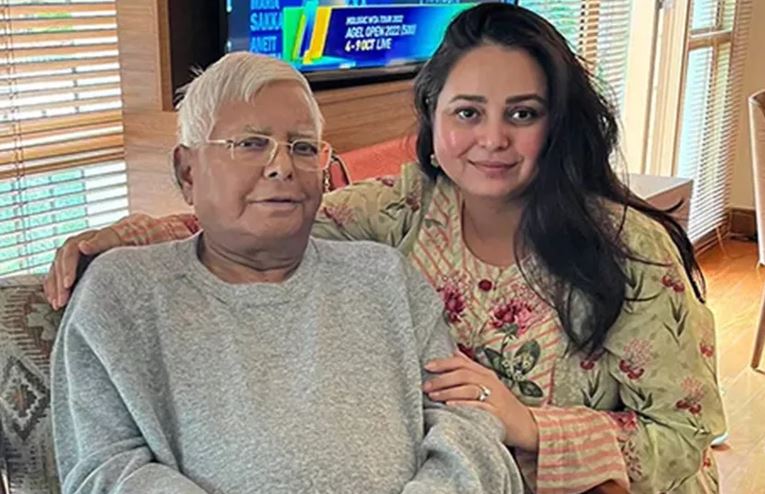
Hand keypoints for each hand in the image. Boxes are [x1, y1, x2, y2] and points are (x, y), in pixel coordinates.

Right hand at [43, 227, 120, 309]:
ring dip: (54, 288)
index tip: (68, 284)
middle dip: (59, 283)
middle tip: (62, 300)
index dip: (68, 268)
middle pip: (61, 263)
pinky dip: (53, 288)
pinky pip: (56, 276)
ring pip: (56, 270)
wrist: (131, 240)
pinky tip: (54, 301)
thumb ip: (101, 242)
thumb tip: (83, 246)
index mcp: (87, 237)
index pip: (71, 252)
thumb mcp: (117, 240)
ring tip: (57, 304)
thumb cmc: (126, 241)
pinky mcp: (70, 265)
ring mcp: (72, 255)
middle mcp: (75, 244)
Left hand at [424, 350, 538, 450]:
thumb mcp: (488, 382)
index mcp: (485, 373)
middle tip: (425, 386)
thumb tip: (454, 353)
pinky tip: (449, 405)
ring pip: (468, 389)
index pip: (462, 362)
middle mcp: (490, 382)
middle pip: (463, 375)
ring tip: (433, 396)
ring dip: (448, 391)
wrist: (525, 424)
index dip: (443, 363)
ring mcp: (494, 398)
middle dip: (442, 379)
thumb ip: (470, 368)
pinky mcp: (496, 414)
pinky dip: (462, 405)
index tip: (427, 366)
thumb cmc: (501, 403)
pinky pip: (477, 407)